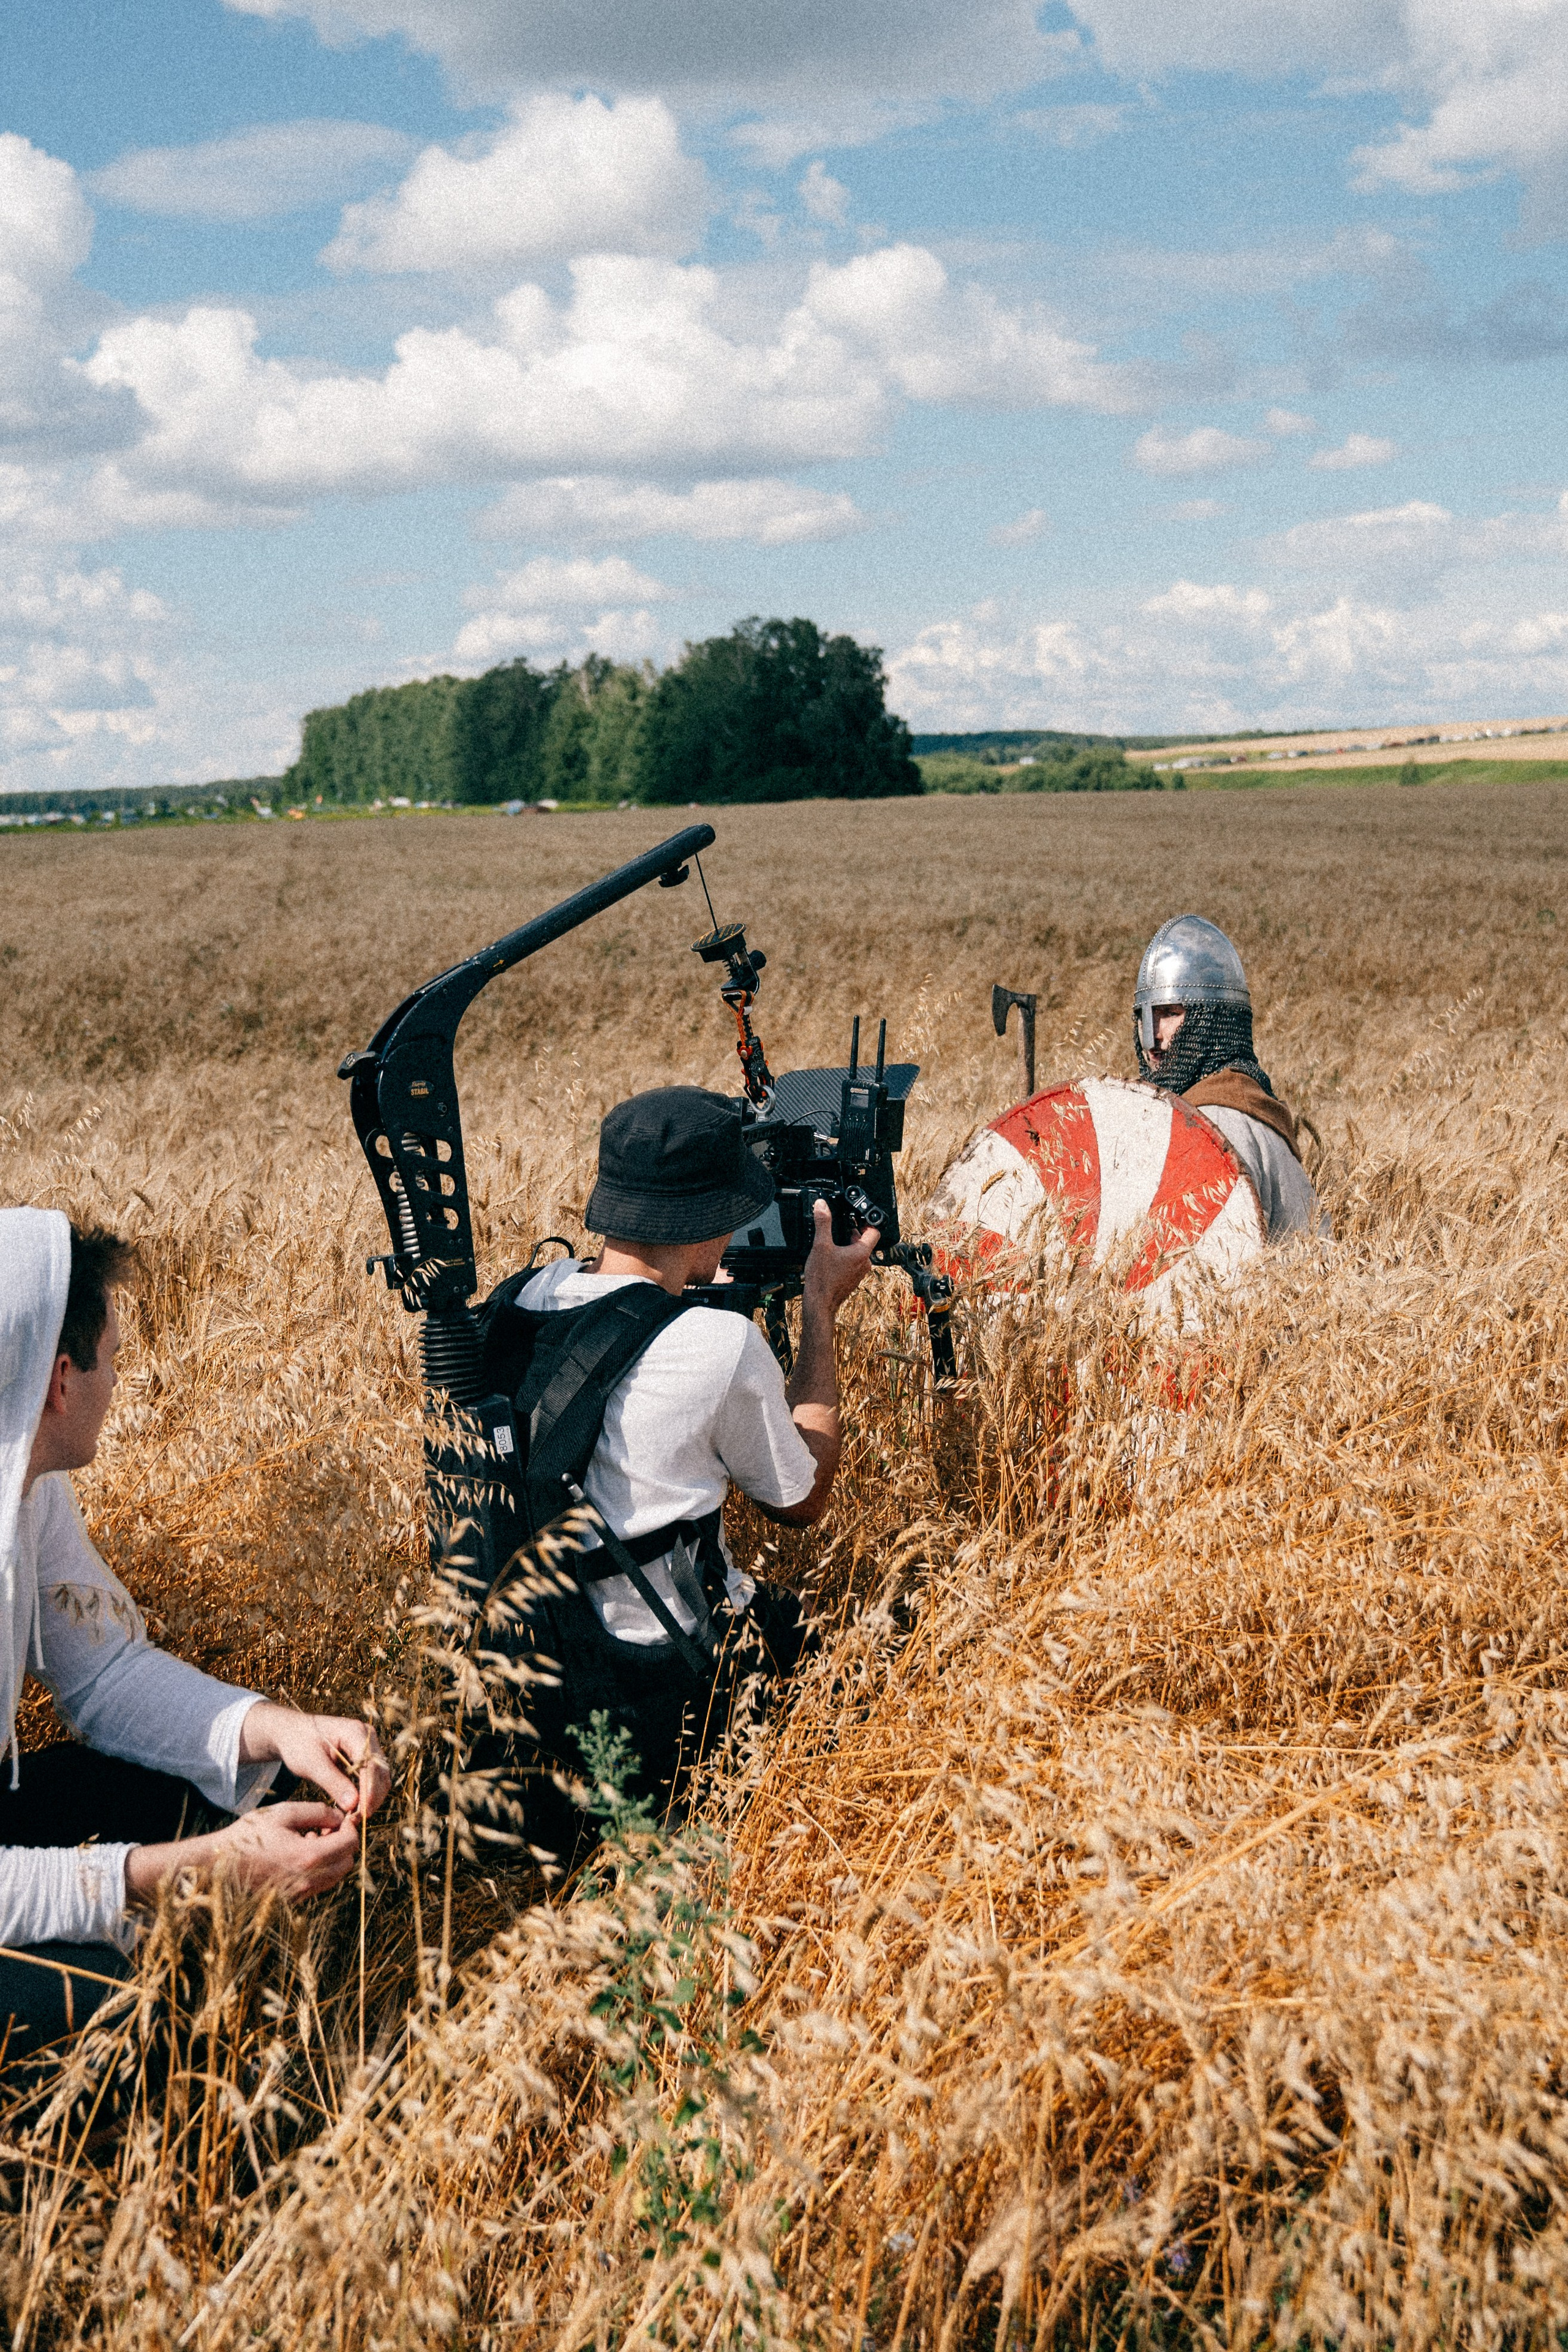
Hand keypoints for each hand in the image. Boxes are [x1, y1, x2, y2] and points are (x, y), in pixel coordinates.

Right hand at [209, 1803, 359, 1898]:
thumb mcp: (284, 1812)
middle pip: (347, 1862)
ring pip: (335, 1876)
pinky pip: (319, 1885)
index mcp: (309, 1857)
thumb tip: (340, 1818)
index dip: (350, 1827)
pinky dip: (319, 1869)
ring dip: (331, 1857)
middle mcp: (308, 1880)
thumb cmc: (249, 1835)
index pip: (350, 1843)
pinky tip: (299, 1854)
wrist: (219, 1866)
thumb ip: (318, 1812)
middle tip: (324, 1828)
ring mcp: (300, 1894)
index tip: (340, 1817)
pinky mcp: (292, 1900)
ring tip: (309, 1839)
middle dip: (342, 1843)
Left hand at [239, 1703, 391, 1819]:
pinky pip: (373, 1777)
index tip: (361, 1813)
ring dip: (371, 1797)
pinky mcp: (365, 1756)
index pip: (370, 1764)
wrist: (292, 1733)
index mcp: (354, 1731)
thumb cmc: (299, 1744)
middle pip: (380, 1771)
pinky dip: (366, 1793)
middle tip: (356, 1820)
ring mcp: (369, 1746)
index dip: (369, 1790)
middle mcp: (368, 1736)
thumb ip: (333, 1782)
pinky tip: (354, 1808)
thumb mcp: (312, 1764)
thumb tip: (353, 1805)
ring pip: (380, 1776)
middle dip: (372, 1797)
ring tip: (354, 1817)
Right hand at [800, 1198, 880, 1316]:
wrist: (819, 1304)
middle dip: (853, 1232)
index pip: (874, 1231)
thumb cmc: (822, 1279)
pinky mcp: (852, 1279)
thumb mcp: (820, 1245)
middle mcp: (865, 1263)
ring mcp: (859, 1273)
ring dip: (848, 1245)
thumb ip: (823, 1223)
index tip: (855, 1217)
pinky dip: (845, 1256)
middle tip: (840, 1227)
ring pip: (858, 1252)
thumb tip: (822, 1205)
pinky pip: (853, 1263)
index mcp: (862, 1253)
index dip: (866, 1221)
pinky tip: (831, 1257)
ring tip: (833, 1242)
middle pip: (865, 1241)